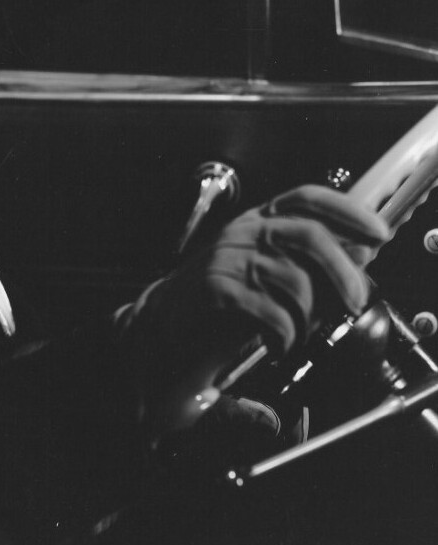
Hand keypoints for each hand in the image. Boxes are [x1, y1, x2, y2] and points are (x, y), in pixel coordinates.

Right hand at [119, 184, 388, 430]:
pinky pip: (271, 311)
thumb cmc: (219, 299)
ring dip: (309, 318)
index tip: (379, 233)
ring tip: (300, 337)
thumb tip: (361, 253)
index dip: (347, 211)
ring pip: (295, 280)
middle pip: (308, 235)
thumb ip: (310, 261)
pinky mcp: (215, 288)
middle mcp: (242, 232)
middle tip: (355, 302)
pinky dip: (285, 336)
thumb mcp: (268, 273)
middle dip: (343, 271)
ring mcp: (226, 258)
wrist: (164, 324)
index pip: (306, 198)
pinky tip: (279, 346)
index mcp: (257, 221)